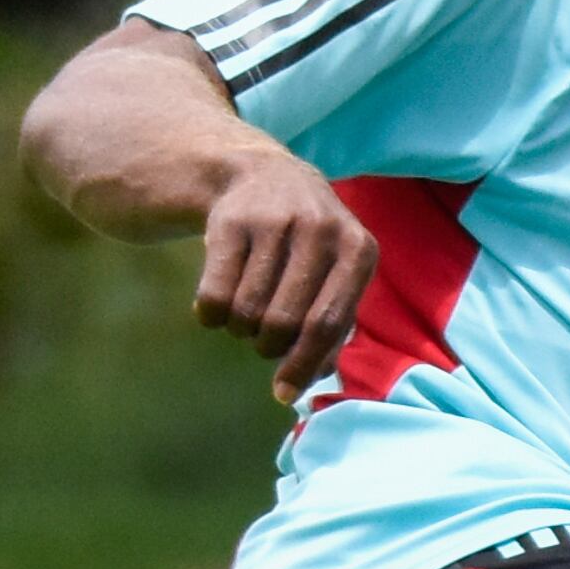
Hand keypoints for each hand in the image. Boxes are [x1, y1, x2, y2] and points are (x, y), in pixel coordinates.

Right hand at [195, 146, 380, 402]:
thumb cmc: (309, 244)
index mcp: (358, 250)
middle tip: (264, 340)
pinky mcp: (230, 221)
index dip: (303, 364)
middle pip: (284, 322)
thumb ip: (335, 326)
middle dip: (268, 346)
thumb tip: (313, 380)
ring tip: (246, 311)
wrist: (261, 173)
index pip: (328, 323)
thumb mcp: (337, 274)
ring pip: (247, 311)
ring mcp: (274, 222)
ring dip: (240, 328)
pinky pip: (213, 296)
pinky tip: (217, 304)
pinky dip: (211, 315)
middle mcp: (321, 231)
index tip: (283, 394)